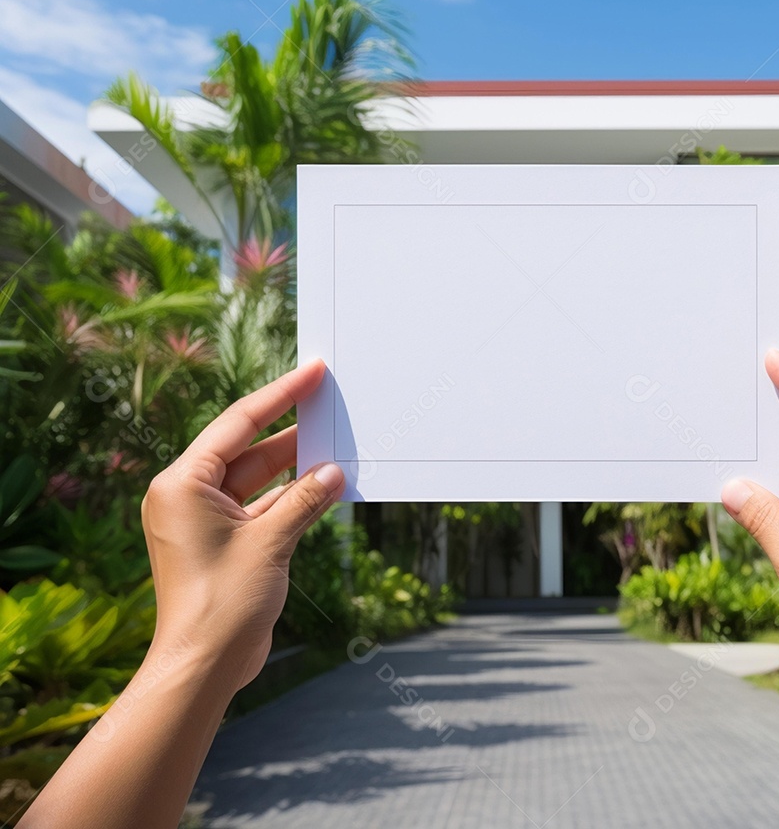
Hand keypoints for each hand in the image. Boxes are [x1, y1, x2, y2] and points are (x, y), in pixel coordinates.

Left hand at [141, 359, 345, 690]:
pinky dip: (292, 497)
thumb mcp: (270, 542)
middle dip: (289, 430)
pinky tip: (325, 485)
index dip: (278, 396)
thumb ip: (305, 500)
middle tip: (326, 402)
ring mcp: (206, 520)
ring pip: (258, 478)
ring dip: (295, 467)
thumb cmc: (221, 605)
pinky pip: (263, 505)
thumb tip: (333, 471)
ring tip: (334, 442)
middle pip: (247, 448)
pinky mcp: (225, 542)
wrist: (203, 667)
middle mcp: (188, 496)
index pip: (236, 424)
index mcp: (182, 484)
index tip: (310, 373)